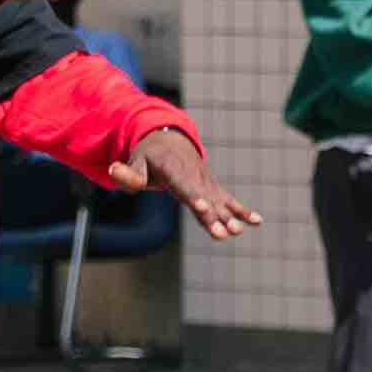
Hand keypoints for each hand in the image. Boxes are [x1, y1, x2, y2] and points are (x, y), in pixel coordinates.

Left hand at [127, 120, 257, 243]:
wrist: (169, 139)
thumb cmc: (148, 155)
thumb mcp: (135, 162)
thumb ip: (127, 173)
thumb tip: (113, 170)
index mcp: (175, 171)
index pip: (185, 187)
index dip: (194, 197)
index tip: (203, 207)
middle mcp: (194, 177)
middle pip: (206, 199)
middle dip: (216, 216)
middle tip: (226, 232)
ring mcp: (206, 183)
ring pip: (220, 202)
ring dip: (231, 217)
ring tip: (240, 231)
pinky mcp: (212, 188)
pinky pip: (229, 200)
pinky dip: (243, 210)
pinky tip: (258, 222)